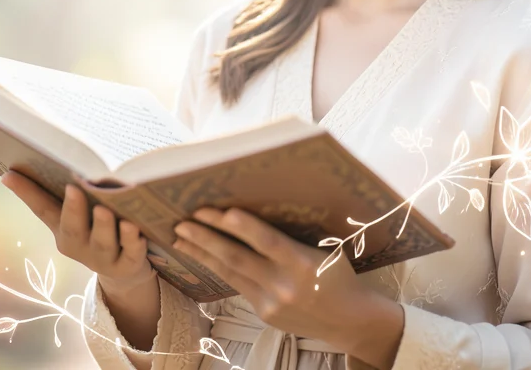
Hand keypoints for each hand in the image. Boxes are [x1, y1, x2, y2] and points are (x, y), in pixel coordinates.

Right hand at [1, 170, 153, 292]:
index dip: (26, 192)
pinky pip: (131, 253)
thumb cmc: (100, 230)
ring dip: (103, 226)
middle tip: (73, 189)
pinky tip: (133, 227)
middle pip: (73, 229)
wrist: (125, 272)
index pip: (42, 209)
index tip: (9, 174)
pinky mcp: (128, 265)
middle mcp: (80, 246)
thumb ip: (69, 193)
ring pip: (103, 242)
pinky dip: (132, 241)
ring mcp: (103, 258)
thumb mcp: (82, 215)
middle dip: (73, 210)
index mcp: (63, 230)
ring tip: (104, 209)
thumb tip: (53, 159)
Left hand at [172, 207, 390, 348]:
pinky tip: (202, 256)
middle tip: (184, 221)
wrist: (349, 319)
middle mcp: (284, 284)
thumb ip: (294, 236)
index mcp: (304, 263)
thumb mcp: (325, 249)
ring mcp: (271, 302)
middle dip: (207, 237)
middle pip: (239, 257)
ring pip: (230, 272)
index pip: (269, 242)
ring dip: (203, 253)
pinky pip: (237, 285)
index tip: (224, 211)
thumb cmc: (337, 274)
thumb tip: (261, 209)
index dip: (245, 227)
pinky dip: (218, 268)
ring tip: (181, 237)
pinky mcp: (264, 313)